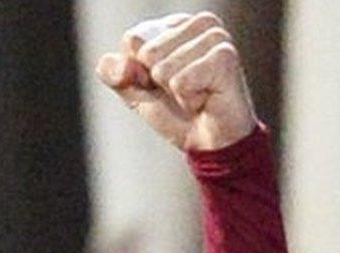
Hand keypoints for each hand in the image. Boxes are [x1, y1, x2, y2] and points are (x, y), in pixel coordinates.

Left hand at [96, 11, 256, 152]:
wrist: (206, 141)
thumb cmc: (175, 111)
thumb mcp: (134, 92)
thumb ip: (115, 74)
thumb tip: (121, 66)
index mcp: (177, 23)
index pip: (132, 40)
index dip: (138, 71)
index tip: (160, 83)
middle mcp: (201, 24)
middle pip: (147, 52)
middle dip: (157, 82)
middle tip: (182, 90)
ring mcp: (216, 37)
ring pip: (163, 68)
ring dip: (174, 92)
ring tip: (195, 94)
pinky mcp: (225, 57)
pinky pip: (181, 82)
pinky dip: (188, 99)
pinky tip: (205, 98)